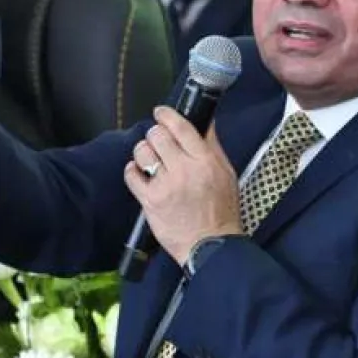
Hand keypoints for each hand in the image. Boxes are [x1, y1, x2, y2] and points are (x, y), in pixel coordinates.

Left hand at [122, 108, 242, 263]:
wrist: (210, 244)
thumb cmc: (222, 211)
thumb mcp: (227, 174)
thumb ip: (213, 147)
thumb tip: (205, 123)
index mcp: (205, 161)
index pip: (180, 127)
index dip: (166, 115)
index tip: (161, 113)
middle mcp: (184, 169)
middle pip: (158, 135)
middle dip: (155, 135)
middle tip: (158, 141)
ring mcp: (165, 185)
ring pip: (142, 152)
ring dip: (144, 151)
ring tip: (149, 159)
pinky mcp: (150, 200)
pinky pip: (131, 175)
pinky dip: (132, 171)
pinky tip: (140, 174)